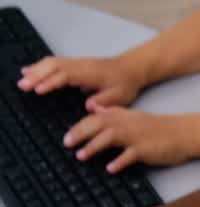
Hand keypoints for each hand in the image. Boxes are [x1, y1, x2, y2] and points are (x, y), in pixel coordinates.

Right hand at [18, 55, 143, 107]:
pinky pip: (54, 62)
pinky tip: (30, 71)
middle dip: (36, 75)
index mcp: (89, 74)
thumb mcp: (120, 96)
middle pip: (53, 66)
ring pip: (51, 62)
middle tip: (23, 86)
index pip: (65, 76)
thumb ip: (105, 101)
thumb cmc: (125, 83)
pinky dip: (40, 66)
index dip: (51, 82)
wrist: (131, 68)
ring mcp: (76, 63)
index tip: (38, 90)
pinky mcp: (75, 63)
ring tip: (22, 80)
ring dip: (35, 70)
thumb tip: (90, 106)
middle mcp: (80, 65)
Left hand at [64, 108, 193, 172]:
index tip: (67, 137)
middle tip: (67, 144)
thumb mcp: (135, 117)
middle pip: (97, 126)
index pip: (95, 118)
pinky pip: (128, 156)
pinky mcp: (145, 150)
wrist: (185, 133)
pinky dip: (118, 162)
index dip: (79, 127)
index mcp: (123, 116)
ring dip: (93, 147)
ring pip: (109, 138)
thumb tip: (94, 109)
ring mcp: (136, 136)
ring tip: (82, 156)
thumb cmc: (160, 128)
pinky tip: (110, 168)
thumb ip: (113, 114)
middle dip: (80, 134)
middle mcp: (126, 124)